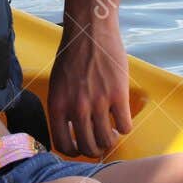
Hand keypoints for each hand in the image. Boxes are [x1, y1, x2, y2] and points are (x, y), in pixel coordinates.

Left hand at [46, 24, 133, 157]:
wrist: (90, 30)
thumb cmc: (73, 54)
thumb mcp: (58, 83)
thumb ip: (63, 107)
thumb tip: (71, 130)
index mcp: (58, 105)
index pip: (62, 145)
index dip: (73, 151)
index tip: (80, 148)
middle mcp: (76, 107)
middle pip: (87, 147)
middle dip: (94, 149)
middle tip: (99, 141)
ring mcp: (98, 102)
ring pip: (106, 141)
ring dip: (110, 141)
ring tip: (111, 131)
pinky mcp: (118, 95)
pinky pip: (125, 127)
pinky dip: (124, 128)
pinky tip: (121, 118)